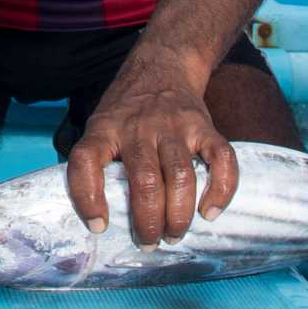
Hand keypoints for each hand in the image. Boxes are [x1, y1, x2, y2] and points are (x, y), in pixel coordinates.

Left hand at [64, 49, 236, 246]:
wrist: (163, 65)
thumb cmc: (127, 108)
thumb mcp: (100, 123)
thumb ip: (96, 160)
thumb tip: (95, 216)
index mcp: (105, 129)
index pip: (86, 162)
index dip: (88, 198)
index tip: (99, 226)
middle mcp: (139, 127)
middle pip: (144, 182)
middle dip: (147, 223)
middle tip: (148, 243)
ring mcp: (175, 126)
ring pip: (180, 177)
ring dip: (178, 215)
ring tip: (174, 235)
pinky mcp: (204, 126)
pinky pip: (221, 159)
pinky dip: (220, 190)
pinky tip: (210, 212)